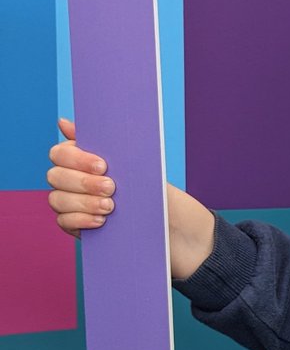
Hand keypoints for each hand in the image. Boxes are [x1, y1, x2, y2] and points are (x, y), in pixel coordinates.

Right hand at [47, 116, 215, 277]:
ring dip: (83, 202)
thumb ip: (108, 144)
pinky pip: (64, 222)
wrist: (175, 225)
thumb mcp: (139, 164)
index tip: (103, 166)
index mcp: (84, 159)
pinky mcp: (77, 226)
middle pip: (55, 176)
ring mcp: (73, 204)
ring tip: (110, 207)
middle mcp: (73, 179)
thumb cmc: (155, 189)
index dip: (77, 159)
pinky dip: (80, 220)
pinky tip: (101, 221)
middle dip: (82, 182)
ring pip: (57, 199)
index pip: (60, 153)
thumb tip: (65, 122)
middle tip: (112, 188)